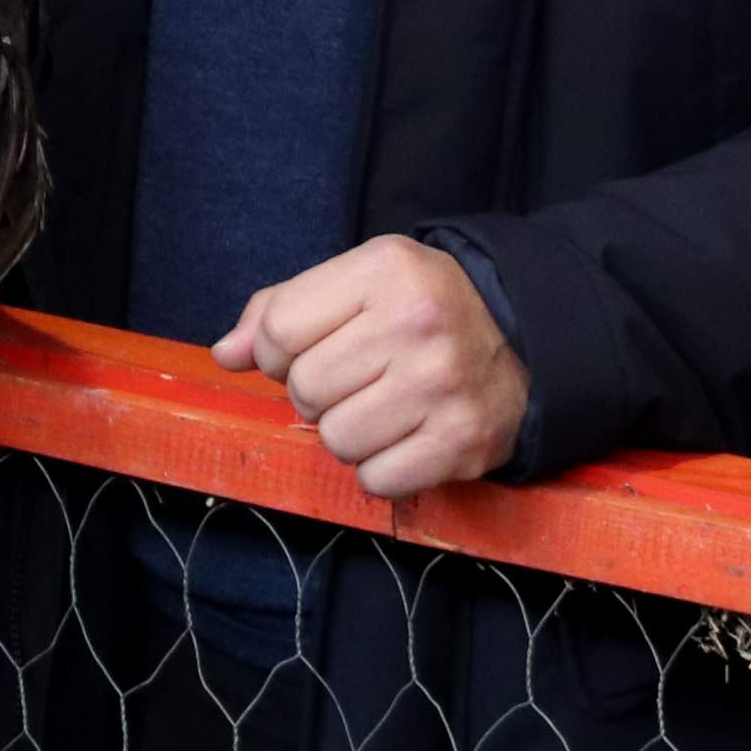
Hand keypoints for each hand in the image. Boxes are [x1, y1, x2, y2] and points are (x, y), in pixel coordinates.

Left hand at [214, 235, 527, 501]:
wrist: (524, 341)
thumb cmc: (421, 310)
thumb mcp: (359, 282)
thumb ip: (283, 309)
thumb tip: (226, 354)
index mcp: (384, 270)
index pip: (279, 329)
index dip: (277, 352)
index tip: (307, 350)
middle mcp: (416, 323)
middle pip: (305, 389)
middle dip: (318, 393)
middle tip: (358, 379)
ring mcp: (442, 385)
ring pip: (336, 439)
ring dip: (349, 433)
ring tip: (384, 407)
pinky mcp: (462, 441)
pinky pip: (376, 480)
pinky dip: (382, 468)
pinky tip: (406, 436)